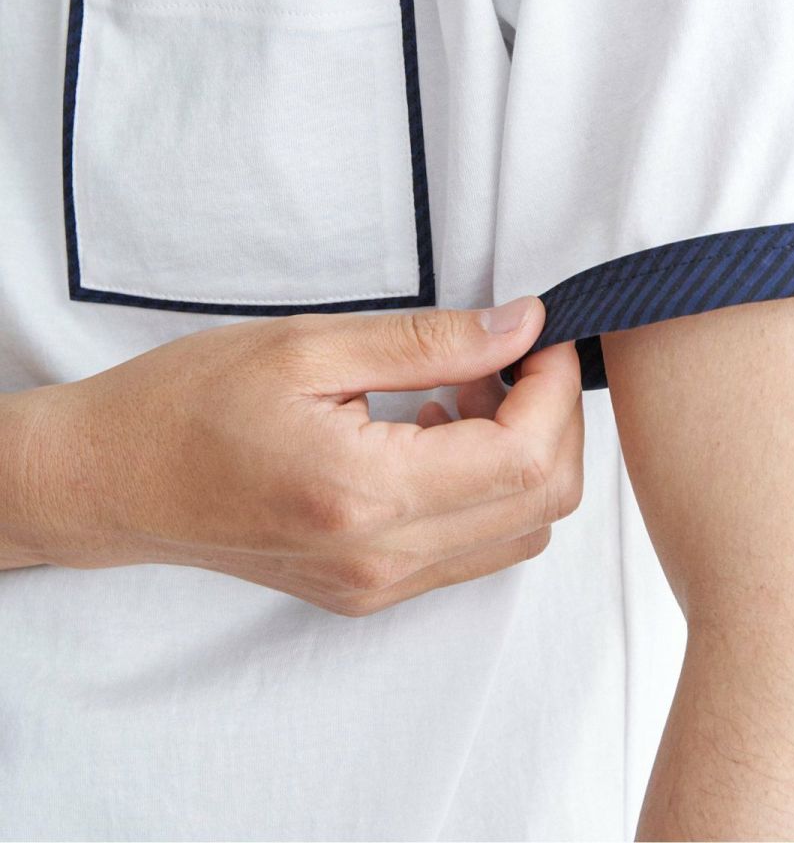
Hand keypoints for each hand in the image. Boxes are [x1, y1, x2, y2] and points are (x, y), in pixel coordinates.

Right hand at [7, 297, 582, 614]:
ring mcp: (376, 585)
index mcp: (366, 495)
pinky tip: (438, 430)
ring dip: (525, 454)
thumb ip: (431, 341)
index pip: (527, 458)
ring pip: (520, 532)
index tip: (542, 332)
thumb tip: (524, 325)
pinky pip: (472, 549)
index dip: (556, 388)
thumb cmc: (192, 399)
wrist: (115, 477)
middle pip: (542, 504)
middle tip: (512, 352)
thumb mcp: (311, 345)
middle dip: (555, 419)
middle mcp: (381, 559)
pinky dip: (487, 487)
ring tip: (469, 386)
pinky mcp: (367, 590)